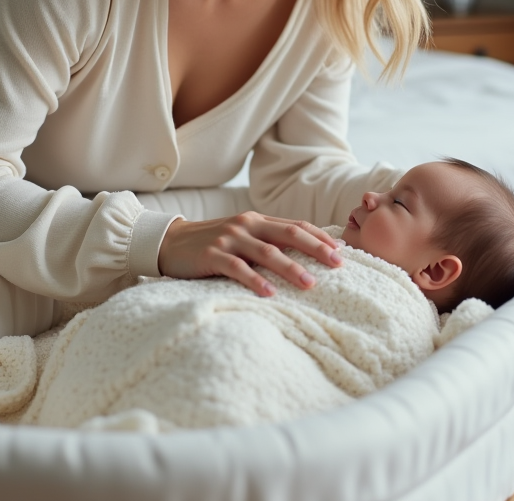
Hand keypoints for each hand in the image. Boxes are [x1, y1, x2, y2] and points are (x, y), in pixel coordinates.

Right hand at [157, 212, 344, 296]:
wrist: (170, 243)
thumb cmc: (213, 244)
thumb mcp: (243, 237)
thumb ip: (269, 241)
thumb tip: (306, 254)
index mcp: (257, 220)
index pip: (296, 225)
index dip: (320, 237)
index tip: (342, 252)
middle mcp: (246, 225)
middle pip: (288, 234)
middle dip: (315, 249)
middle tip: (337, 264)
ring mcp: (229, 239)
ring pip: (266, 252)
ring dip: (290, 268)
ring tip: (310, 284)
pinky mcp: (212, 255)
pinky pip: (237, 268)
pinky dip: (254, 280)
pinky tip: (269, 293)